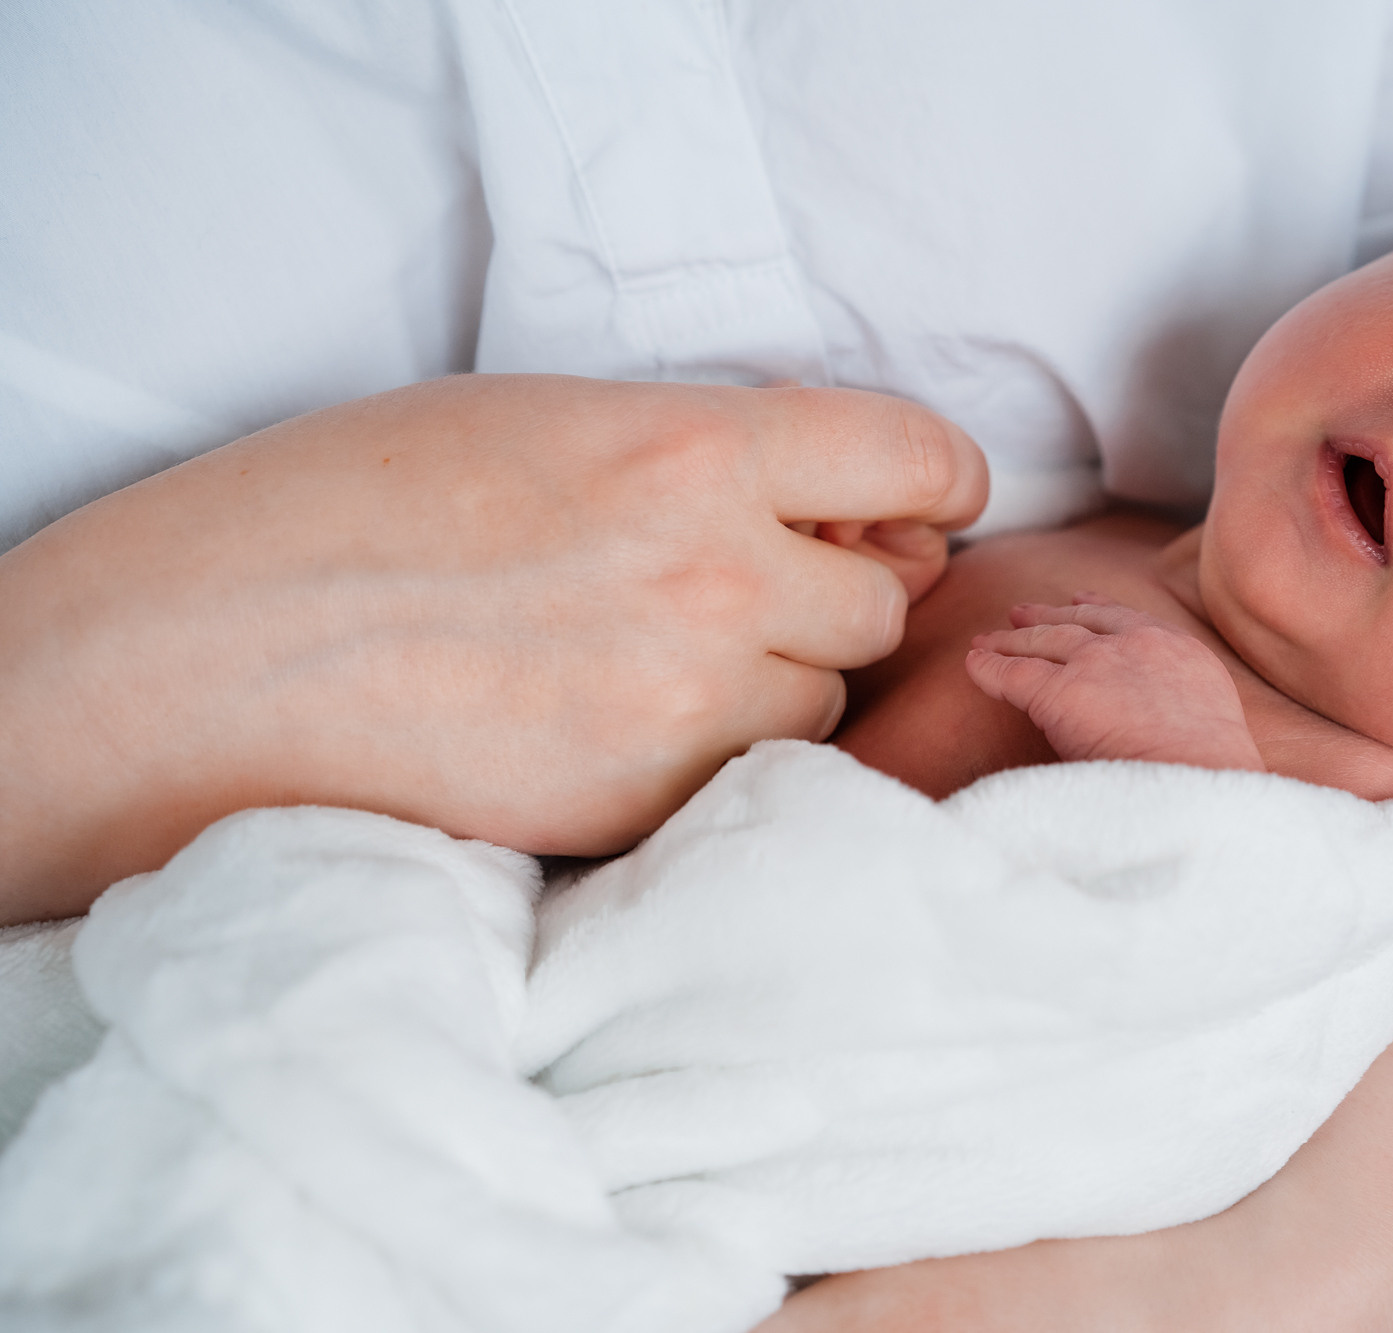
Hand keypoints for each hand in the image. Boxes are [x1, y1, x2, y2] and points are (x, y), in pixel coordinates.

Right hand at [0, 375, 985, 921]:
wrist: (217, 652)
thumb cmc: (358, 502)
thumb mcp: (551, 416)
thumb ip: (712, 452)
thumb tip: (836, 503)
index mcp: (697, 450)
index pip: (923, 460)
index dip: (932, 484)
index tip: (912, 505)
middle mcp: (719, 578)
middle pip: (888, 601)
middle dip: (838, 591)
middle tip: (747, 584)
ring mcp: (686, 705)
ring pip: (829, 699)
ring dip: (783, 680)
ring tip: (659, 657)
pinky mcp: (644, 807)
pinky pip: (753, 777)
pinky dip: (719, 754)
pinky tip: (619, 721)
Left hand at [965, 595, 1263, 770]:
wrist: (1201, 786)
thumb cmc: (1211, 777)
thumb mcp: (1210, 722)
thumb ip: (1177, 706)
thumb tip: (1152, 725)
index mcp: (1180, 652)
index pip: (1129, 620)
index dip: (1098, 610)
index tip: (1081, 603)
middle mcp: (1137, 645)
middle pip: (1080, 624)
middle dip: (1047, 617)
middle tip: (1020, 612)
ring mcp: (1098, 664)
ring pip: (1043, 642)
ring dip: (1011, 640)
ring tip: (986, 641)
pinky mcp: (1062, 692)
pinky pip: (1014, 675)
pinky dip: (990, 669)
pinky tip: (974, 665)